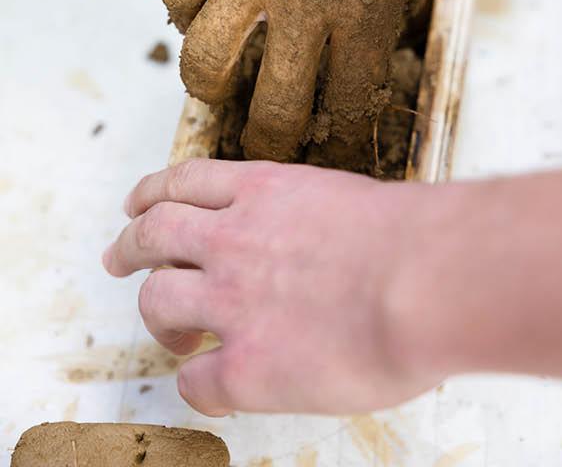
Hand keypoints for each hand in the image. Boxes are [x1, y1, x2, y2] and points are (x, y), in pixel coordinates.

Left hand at [101, 159, 454, 415]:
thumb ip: (334, 222)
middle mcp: (237, 241)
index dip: (154, 194)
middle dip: (130, 247)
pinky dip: (200, 386)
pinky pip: (193, 381)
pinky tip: (219, 390)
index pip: (188, 182)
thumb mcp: (367, 205)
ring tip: (171, 332)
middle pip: (152, 235)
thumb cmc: (425, 246)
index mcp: (271, 192)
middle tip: (121, 258)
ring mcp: (232, 303)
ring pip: (155, 301)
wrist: (430, 281)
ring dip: (156, 318)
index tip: (142, 203)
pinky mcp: (244, 366)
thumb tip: (349, 249)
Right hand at [160, 0, 460, 169]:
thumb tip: (377, 42)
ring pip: (205, 61)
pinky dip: (185, 10)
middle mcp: (307, 2)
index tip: (333, 150)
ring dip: (210, 85)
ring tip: (220, 82)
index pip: (347, 111)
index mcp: (370, 13)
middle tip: (269, 137)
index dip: (340, 142)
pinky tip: (202, 8)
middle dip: (272, 139)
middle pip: (274, 108)